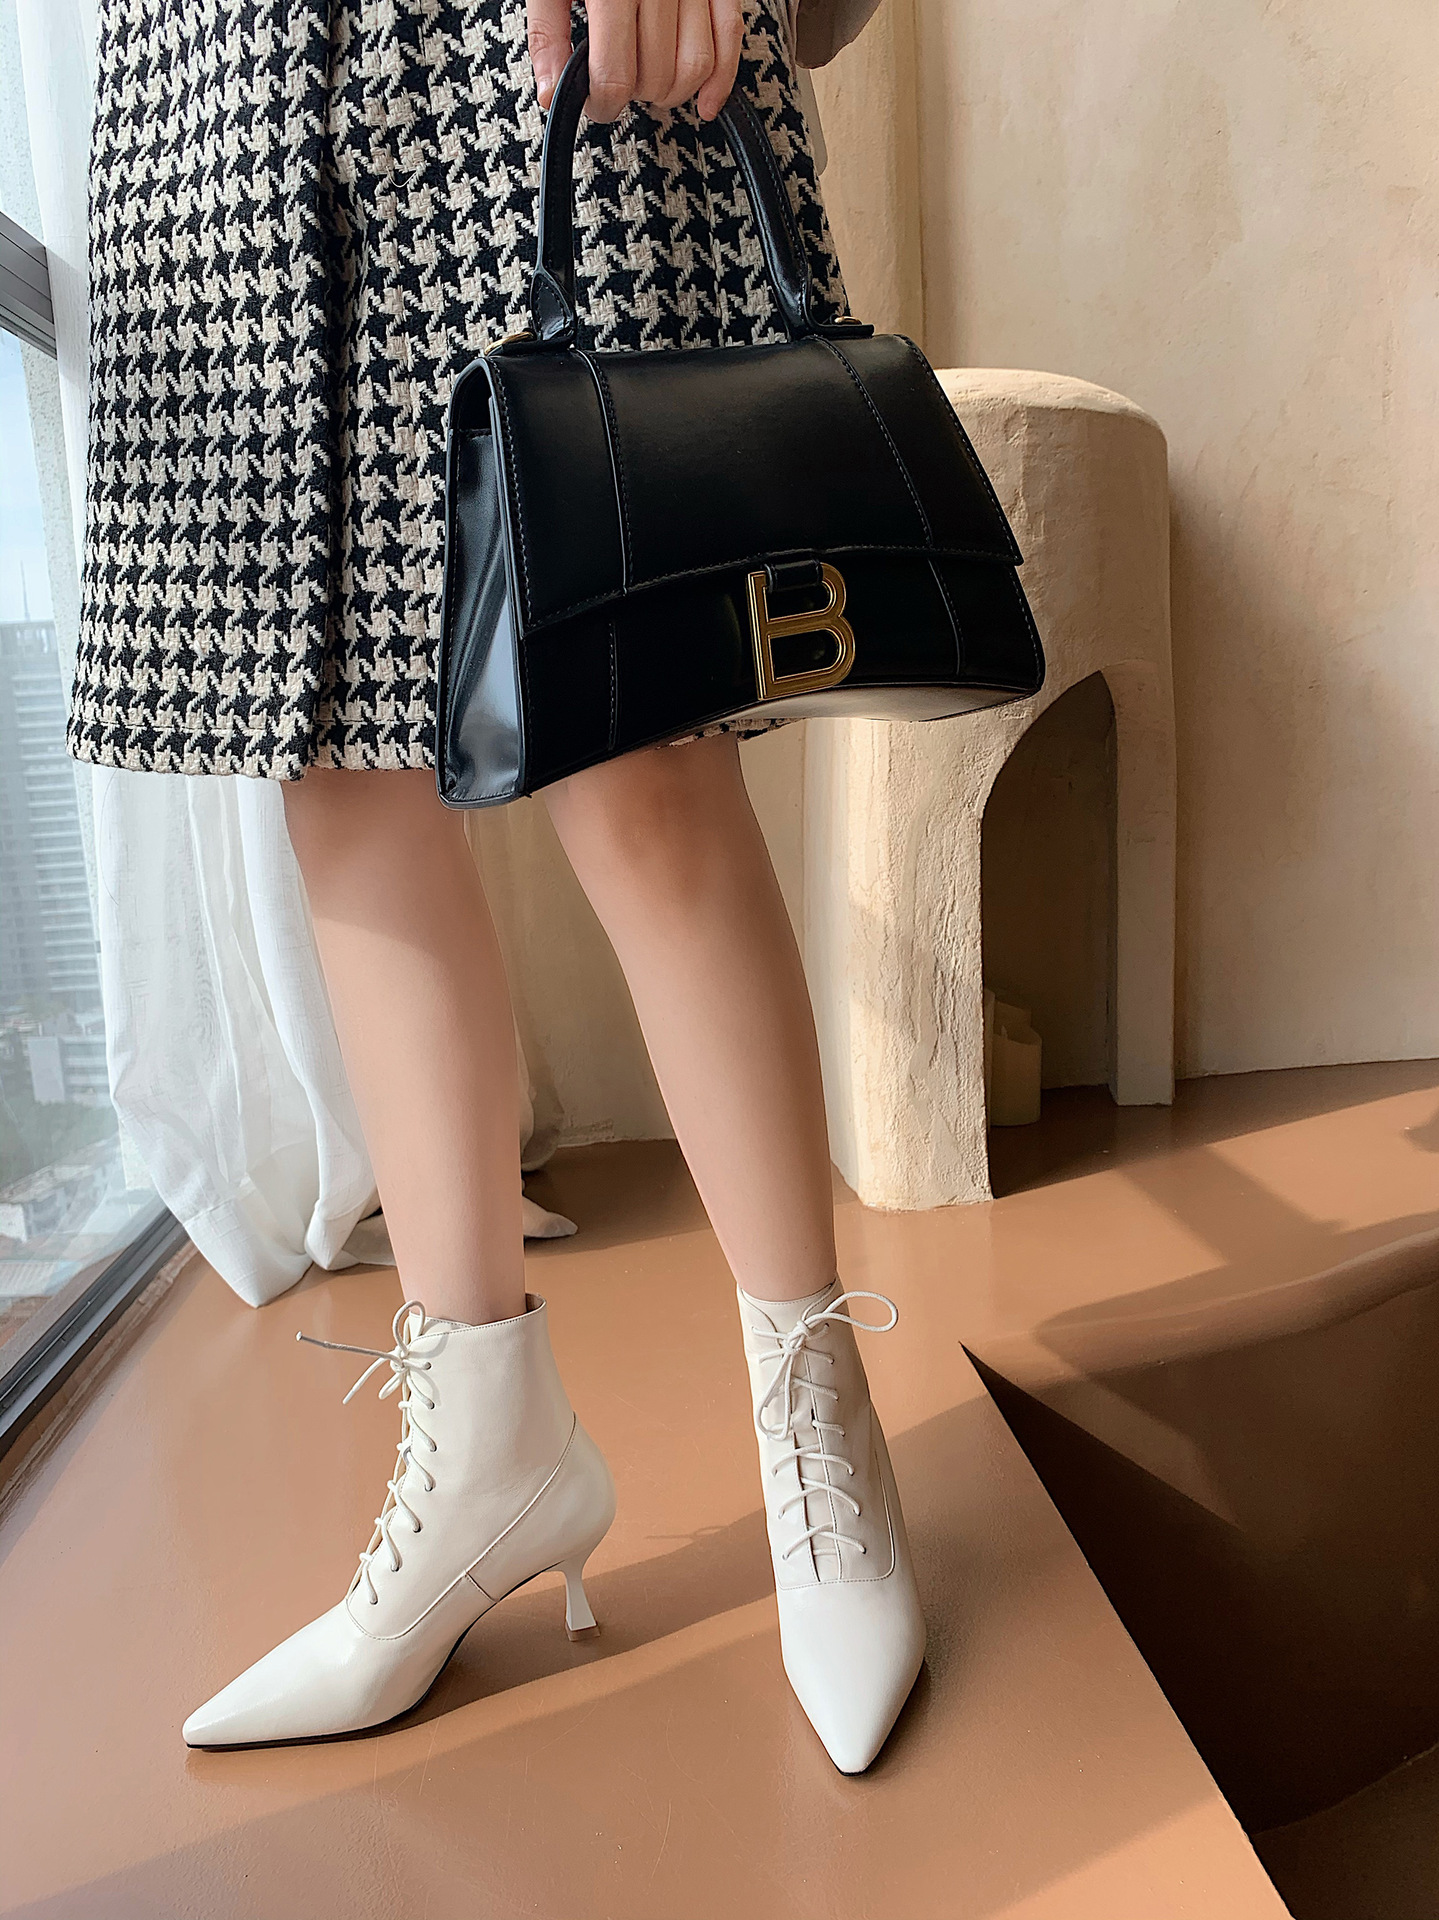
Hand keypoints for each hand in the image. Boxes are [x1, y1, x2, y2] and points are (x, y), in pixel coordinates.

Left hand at [527, 0, 743, 125]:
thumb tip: (554, 92)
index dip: (603, 104)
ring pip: (695, 65)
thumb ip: (549, 34)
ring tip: (652, 86)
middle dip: (636, 96)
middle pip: (656, 75)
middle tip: (619, 89)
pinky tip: (706, 101)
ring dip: (674, 92)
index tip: (597, 106)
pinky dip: (721, 78)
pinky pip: (729, 35)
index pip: (615, 74)